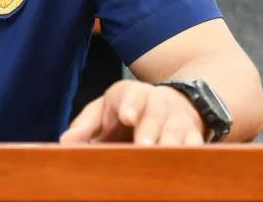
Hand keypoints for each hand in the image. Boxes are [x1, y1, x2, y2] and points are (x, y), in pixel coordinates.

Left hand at [60, 80, 205, 144]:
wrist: (170, 104)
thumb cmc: (127, 111)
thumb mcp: (104, 111)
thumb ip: (85, 126)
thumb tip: (66, 142)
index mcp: (132, 95)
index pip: (131, 96)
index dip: (130, 106)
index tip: (127, 117)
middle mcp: (158, 103)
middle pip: (155, 115)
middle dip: (150, 129)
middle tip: (143, 145)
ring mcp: (178, 119)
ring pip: (178, 131)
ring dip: (172, 145)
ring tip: (164, 158)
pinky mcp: (194, 135)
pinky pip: (196, 145)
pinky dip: (194, 155)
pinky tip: (186, 169)